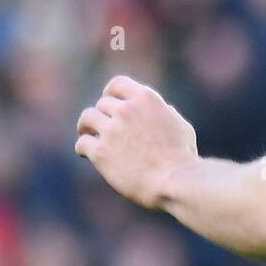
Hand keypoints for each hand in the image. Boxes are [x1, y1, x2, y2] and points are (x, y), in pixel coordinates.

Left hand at [75, 75, 198, 208]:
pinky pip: (82, 143)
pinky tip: (86, 154)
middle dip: (102, 115)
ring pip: (87, 118)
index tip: (109, 102)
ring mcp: (112, 130)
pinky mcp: (101, 152)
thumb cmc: (183, 157)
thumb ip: (167, 115)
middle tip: (102, 127)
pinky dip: (83, 148)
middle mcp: (126, 110)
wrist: (175, 180)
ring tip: (87, 134)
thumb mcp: (182, 127)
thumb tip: (164, 109)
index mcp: (146, 99)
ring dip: (86, 126)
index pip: (118, 84)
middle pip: (102, 104)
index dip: (110, 93)